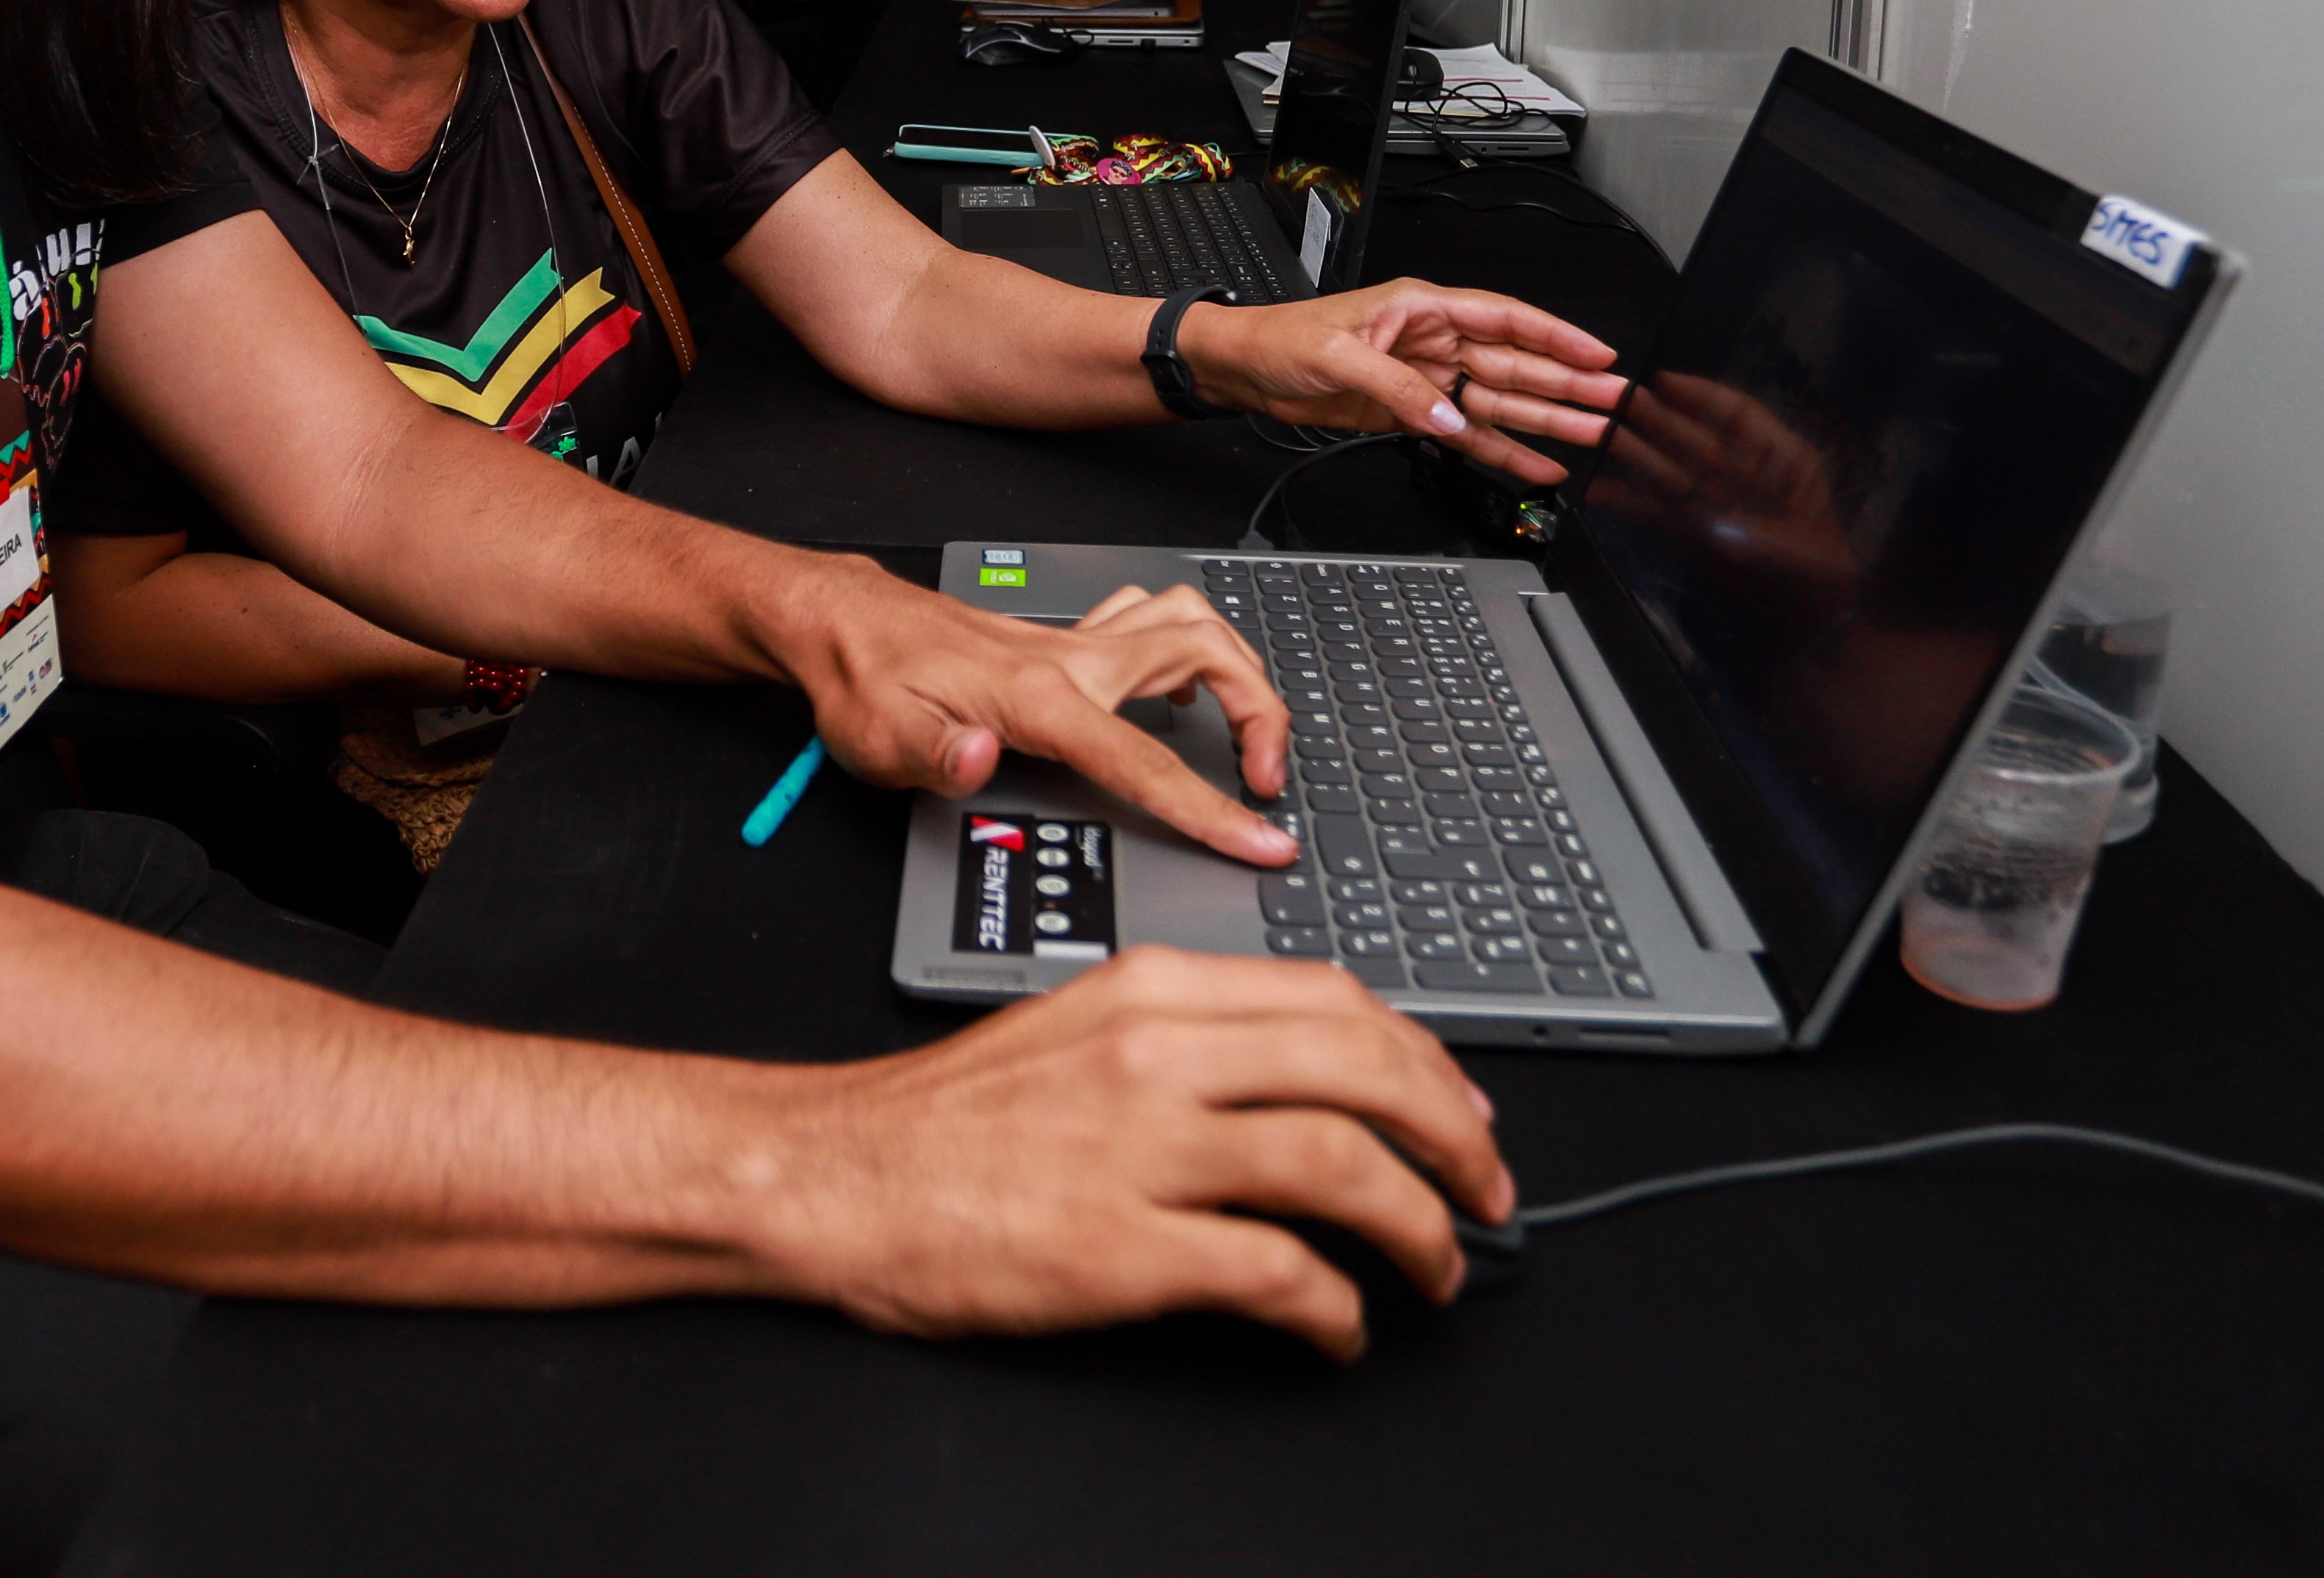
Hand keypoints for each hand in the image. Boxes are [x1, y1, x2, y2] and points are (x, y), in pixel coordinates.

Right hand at [758, 946, 1512, 1354]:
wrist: (837, 1177)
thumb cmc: (947, 1120)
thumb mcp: (1079, 1029)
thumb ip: (1190, 1037)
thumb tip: (1306, 1075)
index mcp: (1151, 992)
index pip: (1335, 1002)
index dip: (1424, 1062)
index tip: (1460, 1111)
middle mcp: (1156, 1054)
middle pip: (1361, 1069)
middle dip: (1453, 1137)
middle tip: (1487, 1192)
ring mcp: (1140, 1147)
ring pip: (1340, 1162)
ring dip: (1417, 1225)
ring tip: (1438, 1268)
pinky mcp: (1121, 1244)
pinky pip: (1276, 1271)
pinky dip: (1334, 1307)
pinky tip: (1340, 1330)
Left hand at [764, 558, 1297, 862]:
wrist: (838, 623)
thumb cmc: (860, 678)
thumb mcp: (877, 738)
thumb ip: (933, 756)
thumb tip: (977, 760)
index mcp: (1038, 697)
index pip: (1146, 760)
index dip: (1212, 809)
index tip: (1262, 840)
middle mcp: (1069, 659)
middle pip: (1205, 652)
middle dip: (1261, 710)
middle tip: (1265, 776)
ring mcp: (1071, 643)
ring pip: (1188, 619)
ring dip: (1236, 665)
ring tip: (1245, 731)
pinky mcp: (1063, 640)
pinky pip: (1151, 619)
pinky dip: (1190, 645)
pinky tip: (1181, 690)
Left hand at [1181, 283, 1625, 484]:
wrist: (1246, 369)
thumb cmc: (1282, 340)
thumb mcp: (1339, 356)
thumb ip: (1397, 387)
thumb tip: (1445, 417)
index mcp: (1424, 308)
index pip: (1505, 319)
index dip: (1556, 335)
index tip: (1597, 353)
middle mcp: (1434, 341)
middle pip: (1516, 363)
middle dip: (1568, 382)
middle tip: (1615, 401)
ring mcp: (1429, 379)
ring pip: (1502, 400)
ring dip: (1547, 418)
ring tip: (1595, 434)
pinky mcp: (1415, 413)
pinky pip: (1469, 432)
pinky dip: (1503, 450)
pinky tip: (1538, 464)